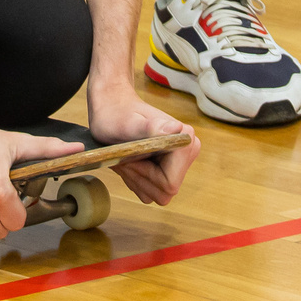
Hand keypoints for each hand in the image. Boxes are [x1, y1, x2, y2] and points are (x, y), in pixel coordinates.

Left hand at [86, 86, 198, 206]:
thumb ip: (150, 128)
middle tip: (124, 158)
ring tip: (126, 158)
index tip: (130, 157)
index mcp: (185, 139)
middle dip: (140, 178)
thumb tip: (177, 128)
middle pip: (165, 191)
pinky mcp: (170, 169)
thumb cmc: (116, 114)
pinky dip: (138, 180)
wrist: (113, 108)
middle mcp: (188, 150)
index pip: (169, 183)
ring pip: (159, 193)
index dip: (145, 176)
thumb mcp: (127, 123)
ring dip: (137, 179)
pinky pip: (154, 191)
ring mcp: (180, 162)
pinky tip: (131, 162)